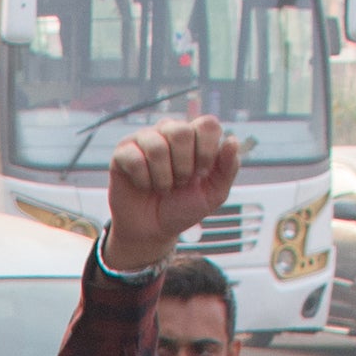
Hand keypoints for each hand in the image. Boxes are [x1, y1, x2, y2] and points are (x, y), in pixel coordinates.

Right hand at [104, 116, 245, 272]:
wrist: (152, 231)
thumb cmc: (182, 208)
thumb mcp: (213, 194)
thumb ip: (228, 168)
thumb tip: (232, 140)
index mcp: (195, 136)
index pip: (207, 124)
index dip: (206, 151)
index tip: (201, 173)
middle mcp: (170, 132)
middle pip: (181, 132)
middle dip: (184, 166)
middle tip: (179, 182)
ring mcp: (145, 139)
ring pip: (157, 146)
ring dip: (163, 176)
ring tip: (162, 187)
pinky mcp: (123, 152)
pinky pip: (134, 158)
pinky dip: (143, 179)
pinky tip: (143, 186)